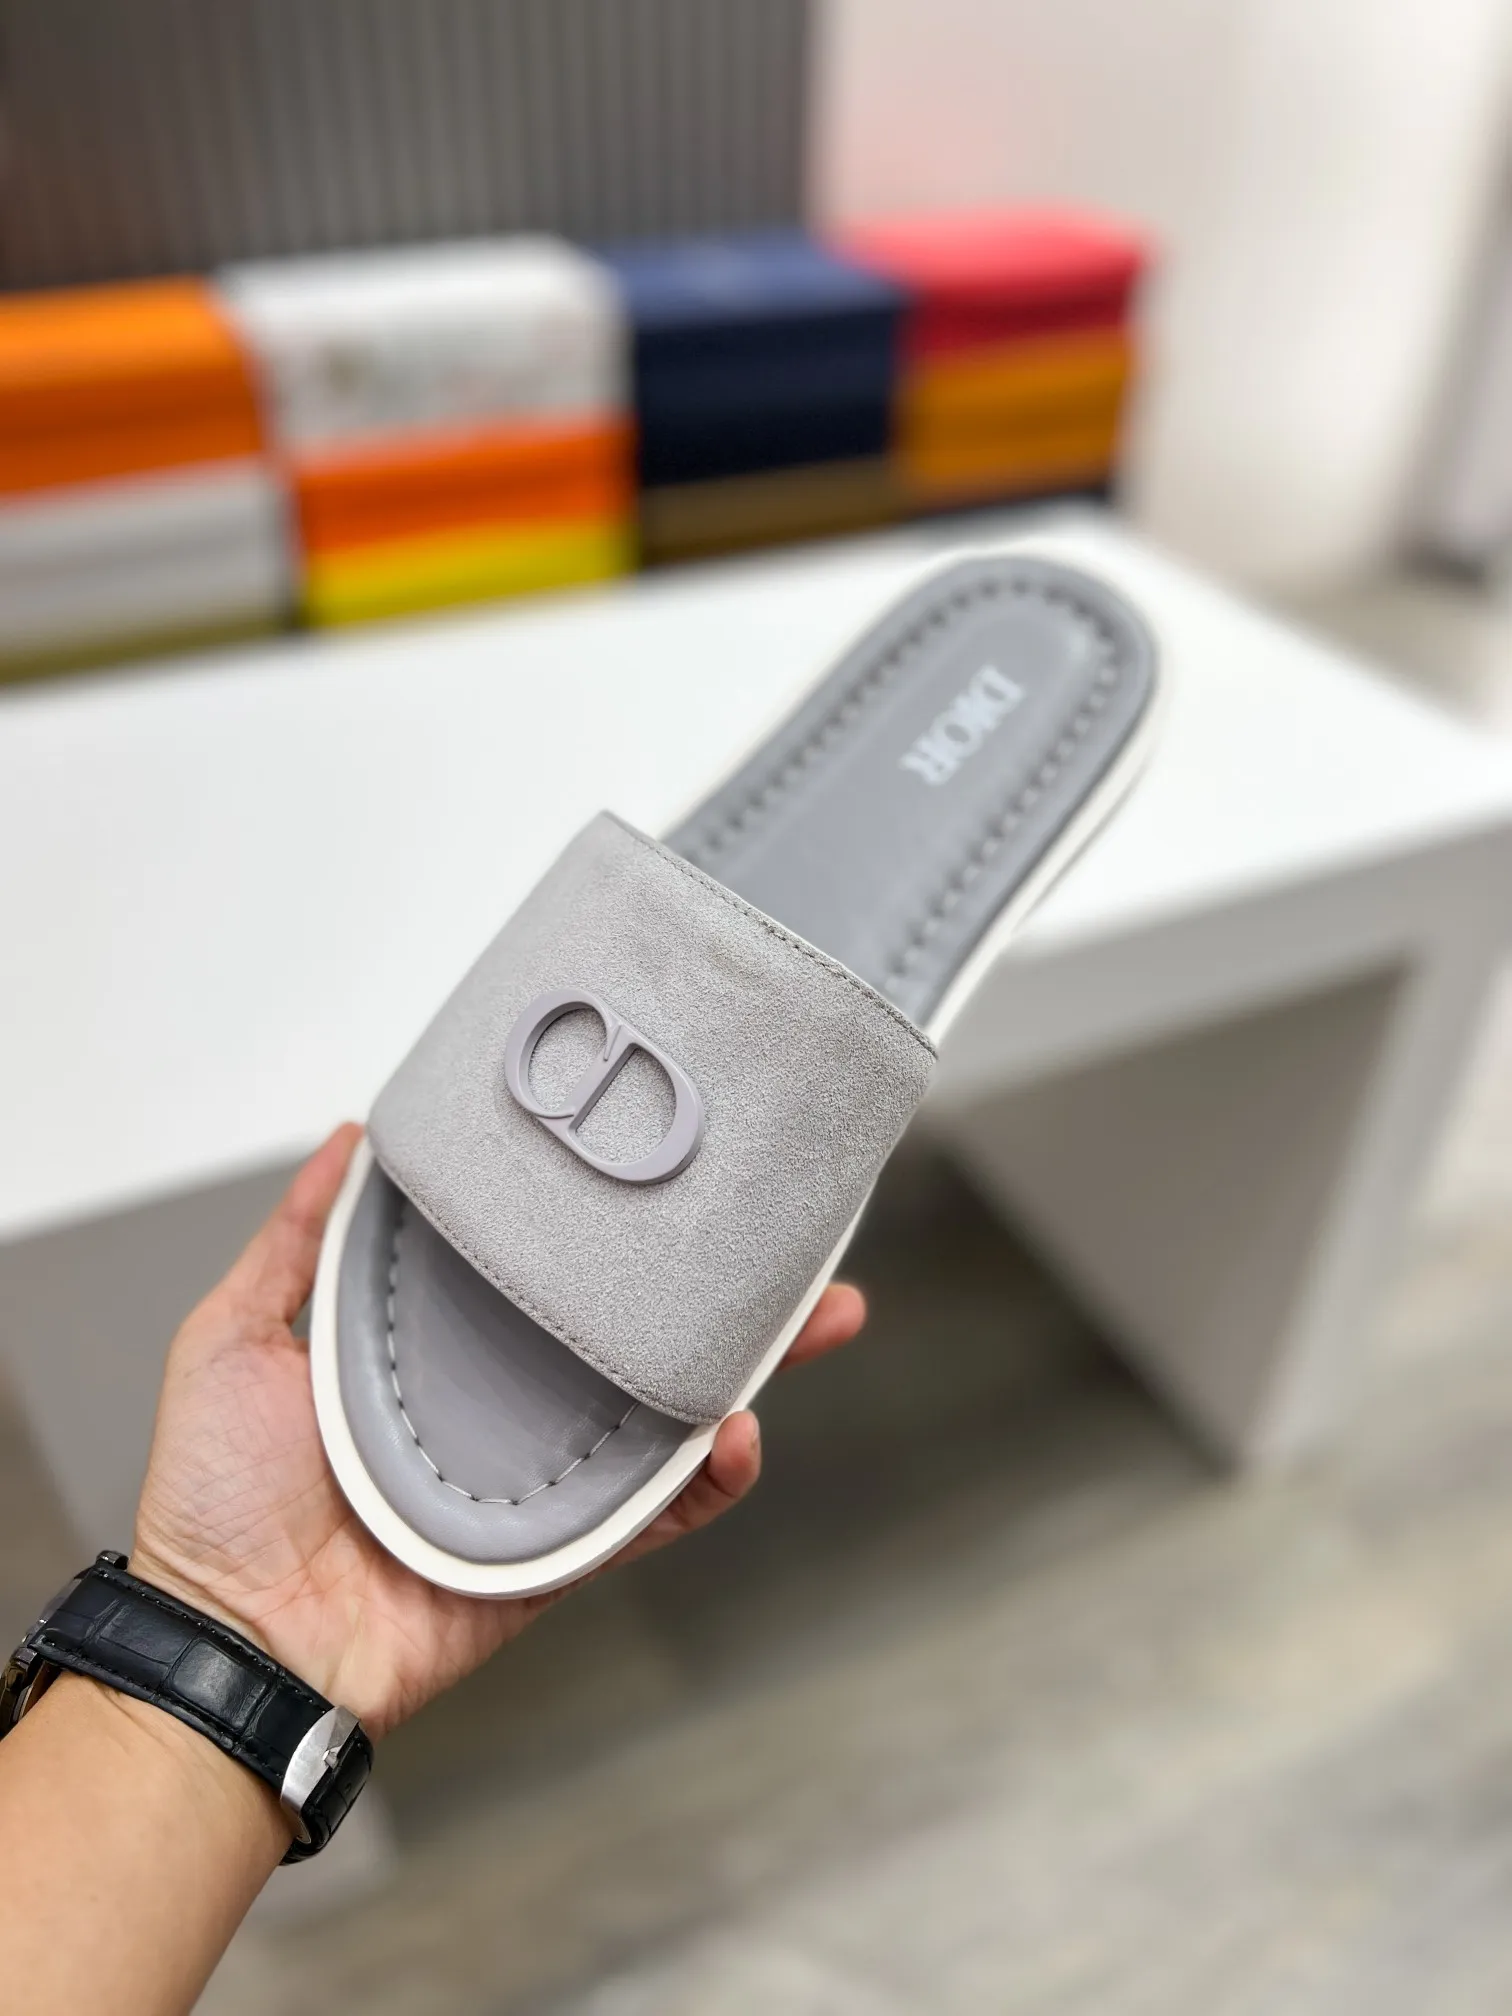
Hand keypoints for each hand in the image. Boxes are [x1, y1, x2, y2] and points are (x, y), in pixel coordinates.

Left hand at [129, 1125, 864, 1737]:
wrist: (234, 1638)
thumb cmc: (219, 1494)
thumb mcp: (235, 1336)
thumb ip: (300, 1240)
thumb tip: (354, 1134)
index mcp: (435, 1342)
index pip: (540, 1268)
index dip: (606, 1225)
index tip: (664, 1166)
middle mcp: (503, 1400)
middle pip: (628, 1330)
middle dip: (717, 1289)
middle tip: (791, 1244)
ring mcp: (541, 1476)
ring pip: (665, 1411)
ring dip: (745, 1369)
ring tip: (813, 1321)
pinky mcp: (564, 1551)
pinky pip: (654, 1513)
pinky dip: (709, 1479)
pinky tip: (740, 1432)